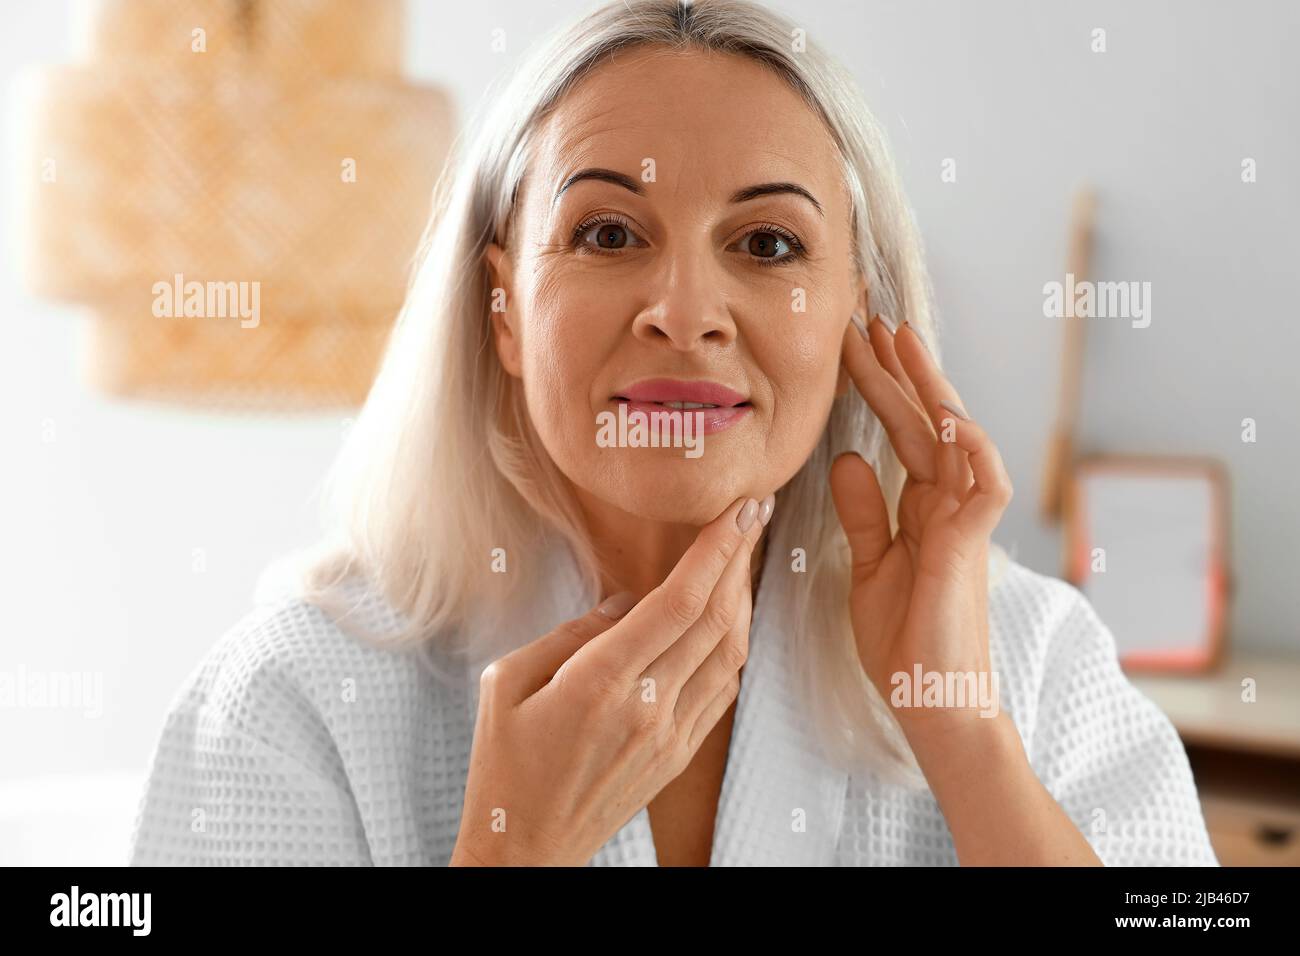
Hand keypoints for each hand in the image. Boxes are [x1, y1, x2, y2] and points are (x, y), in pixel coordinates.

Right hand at [450, 494, 772, 865]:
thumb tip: (625, 602)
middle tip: (755, 510)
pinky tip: (729, 616)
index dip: (716, 550)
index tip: (738, 509)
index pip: (678, 602)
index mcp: (600, 683)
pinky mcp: (680, 753)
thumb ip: (571, 634)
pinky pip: (722, 688)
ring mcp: (671, 734)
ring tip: (745, 553)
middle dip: (741, 558)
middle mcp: (647, 707)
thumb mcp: (508, 682)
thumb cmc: (504, 762)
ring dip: (744, 597)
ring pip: (730, 652)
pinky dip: (733, 643)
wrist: (526, 847)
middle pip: (716, 620)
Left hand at [830, 313, 1012, 743]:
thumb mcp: (870, 564)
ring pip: (954, 439)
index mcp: (923, 507)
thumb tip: (848, 458)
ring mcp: (964, 523)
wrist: (930, 701)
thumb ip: (864, 512)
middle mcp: (947, 505)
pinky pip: (985, 487)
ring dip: (929, 389)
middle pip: (924, 422)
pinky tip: (946, 414)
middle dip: (898, 369)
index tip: (852, 345)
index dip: (880, 387)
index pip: (900, 432)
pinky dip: (969, 449)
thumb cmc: (903, 639)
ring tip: (900, 341)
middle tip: (871, 318)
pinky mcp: (971, 548)